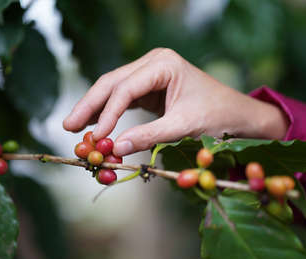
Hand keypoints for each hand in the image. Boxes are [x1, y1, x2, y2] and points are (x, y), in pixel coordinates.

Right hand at [63, 48, 287, 155]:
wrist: (237, 115)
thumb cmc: (217, 116)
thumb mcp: (184, 126)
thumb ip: (149, 136)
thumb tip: (116, 149)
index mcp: (163, 63)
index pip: (126, 88)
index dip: (108, 113)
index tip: (96, 137)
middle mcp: (153, 63)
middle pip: (112, 83)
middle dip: (90, 105)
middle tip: (69, 126)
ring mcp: (150, 74)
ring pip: (114, 90)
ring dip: (95, 109)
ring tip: (74, 127)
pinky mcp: (150, 88)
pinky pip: (123, 99)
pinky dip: (109, 113)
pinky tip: (95, 124)